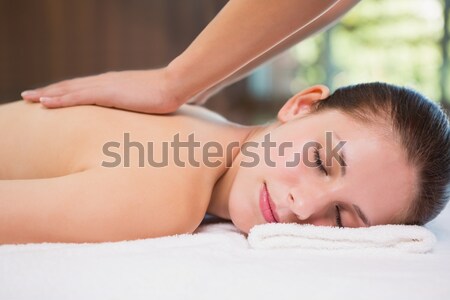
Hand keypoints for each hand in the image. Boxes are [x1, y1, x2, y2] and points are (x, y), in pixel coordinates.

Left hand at [21, 69, 182, 113]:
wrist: (177, 85)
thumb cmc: (168, 95)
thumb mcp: (149, 103)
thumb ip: (141, 107)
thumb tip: (145, 116)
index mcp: (114, 85)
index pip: (83, 88)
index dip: (64, 91)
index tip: (49, 96)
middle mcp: (106, 82)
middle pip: (71, 86)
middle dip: (49, 91)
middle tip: (29, 96)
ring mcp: (106, 86)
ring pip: (69, 90)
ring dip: (47, 94)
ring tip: (29, 98)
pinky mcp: (109, 93)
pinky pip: (78, 97)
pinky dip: (59, 99)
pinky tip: (44, 103)